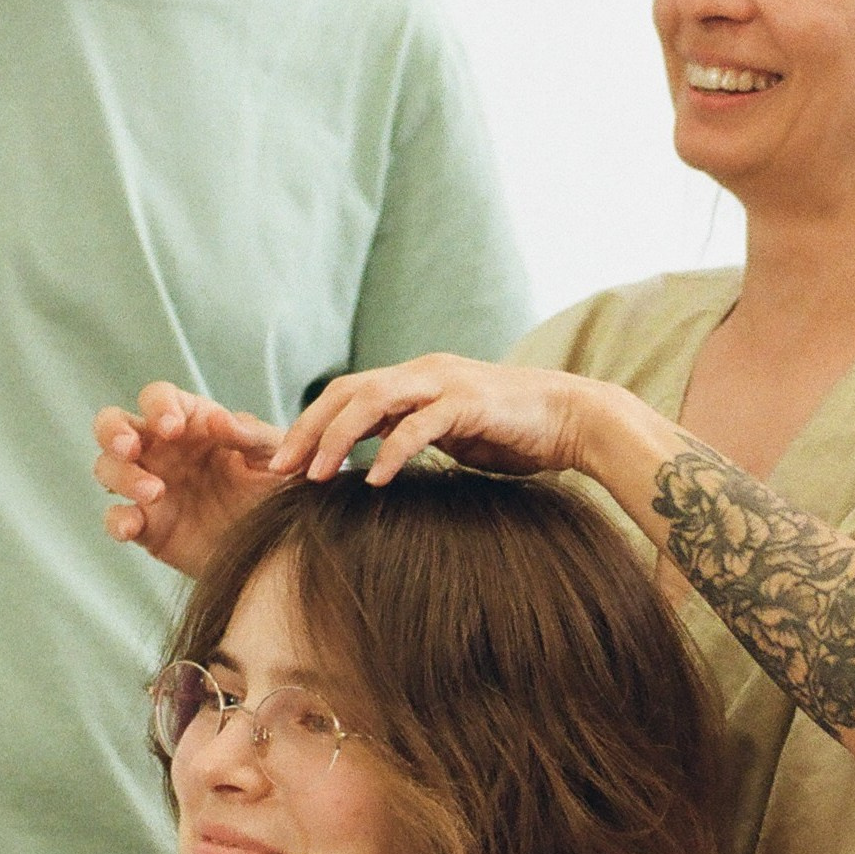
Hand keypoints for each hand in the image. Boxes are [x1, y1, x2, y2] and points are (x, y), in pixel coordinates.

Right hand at [94, 382, 286, 575]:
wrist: (281, 548)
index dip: (158, 406)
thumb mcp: (275, 458)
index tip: (173, 428)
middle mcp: (161, 450)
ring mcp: (149, 486)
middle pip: (113, 424)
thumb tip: (216, 418)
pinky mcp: (147, 526)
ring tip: (154, 492)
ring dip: (121, 476)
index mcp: (191, 423)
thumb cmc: (278, 490)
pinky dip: (116, 520)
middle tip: (131, 448)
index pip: (158, 398)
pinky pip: (115, 518)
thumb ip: (249, 436)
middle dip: (114, 432)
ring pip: (108, 468)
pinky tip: (132, 526)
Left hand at [270, 358, 601, 489]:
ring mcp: (445, 383)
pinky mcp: (470, 403)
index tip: (284, 464)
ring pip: (373, 400)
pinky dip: (393, 451)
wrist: (573, 419)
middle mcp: (423, 373)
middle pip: (347, 391)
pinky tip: (376, 480)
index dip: (310, 425)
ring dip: (339, 438)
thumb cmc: (513, 433)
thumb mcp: (451, 435)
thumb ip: (413, 437)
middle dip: (308, 430)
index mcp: (414, 380)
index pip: (346, 394)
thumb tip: (374, 464)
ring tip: (318, 477)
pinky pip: (420, 426)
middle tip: (281, 470)